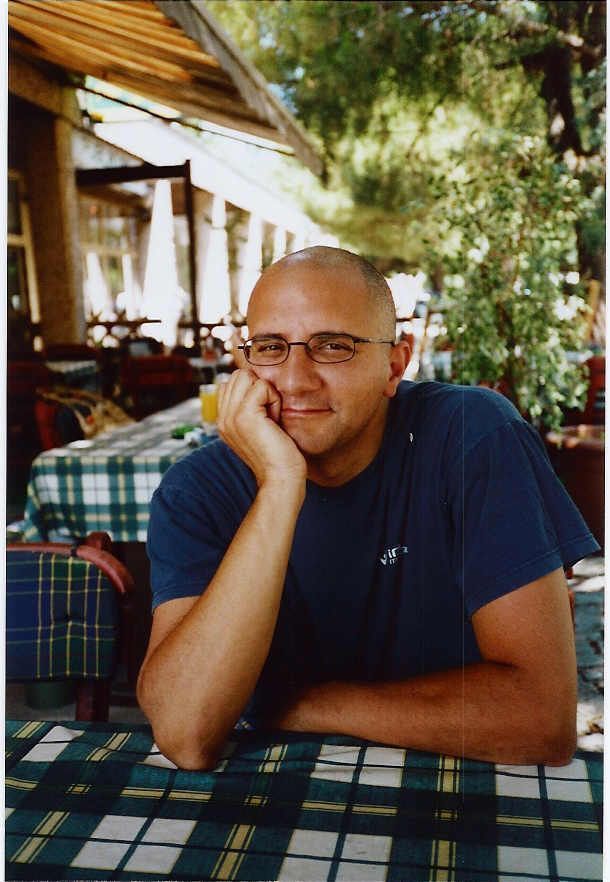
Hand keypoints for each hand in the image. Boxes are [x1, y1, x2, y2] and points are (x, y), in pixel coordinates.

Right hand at [217, 370, 306, 488]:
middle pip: (237, 375)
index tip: (265, 417)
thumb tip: (258, 383)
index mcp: (224, 422)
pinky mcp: (244, 415)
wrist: (281, 478)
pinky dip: (274, 399)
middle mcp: (223, 418)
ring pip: (246, 376)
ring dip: (266, 392)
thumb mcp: (260, 428)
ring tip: (271, 417)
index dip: (253, 391)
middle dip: (259, 388)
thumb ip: (252, 408)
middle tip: (269, 415)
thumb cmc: (279, 456)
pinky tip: (275, 420)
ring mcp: (230, 416)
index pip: (231, 383)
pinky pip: (261, 386)